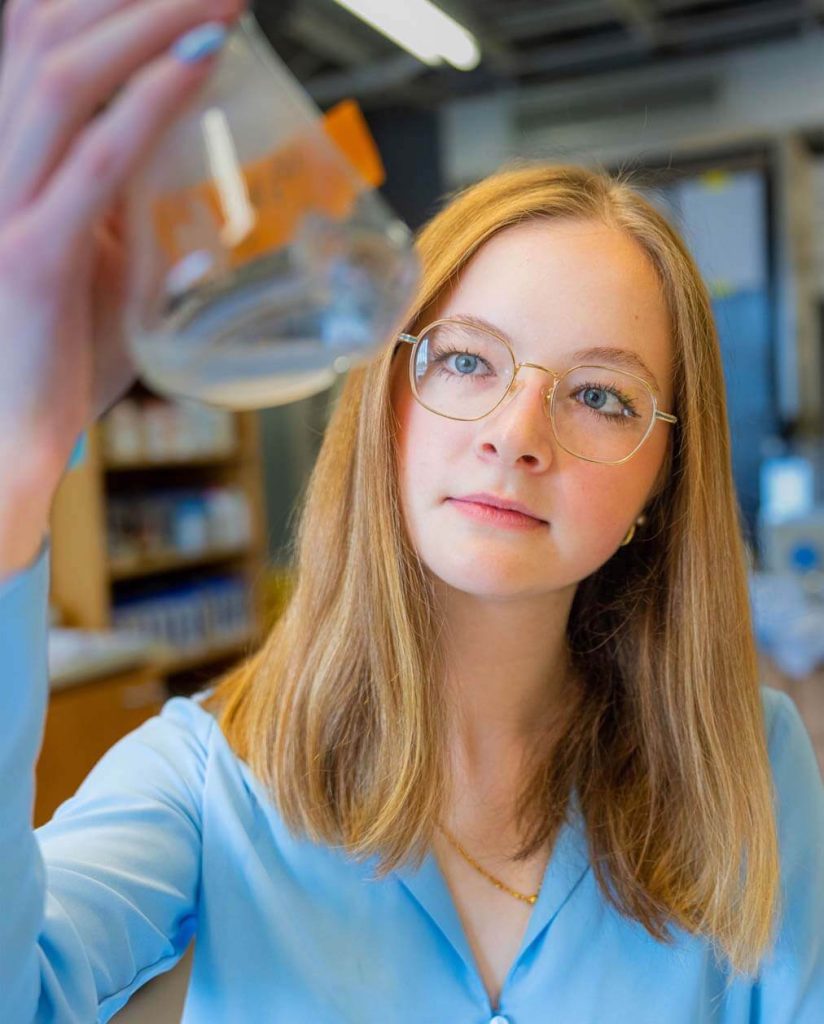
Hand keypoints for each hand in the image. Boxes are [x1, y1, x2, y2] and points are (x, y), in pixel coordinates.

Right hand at [0, 0, 244, 496]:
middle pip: (49, 41)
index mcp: (4, 168)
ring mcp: (5, 209)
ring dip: (149, 23)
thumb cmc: (53, 364)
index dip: (92, 3)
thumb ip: (134, 246)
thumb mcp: (98, 287)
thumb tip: (203, 233)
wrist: (8, 440)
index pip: (33, 49)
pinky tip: (202, 58)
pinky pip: (98, 159)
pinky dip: (151, 101)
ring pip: (67, 80)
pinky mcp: (33, 257)